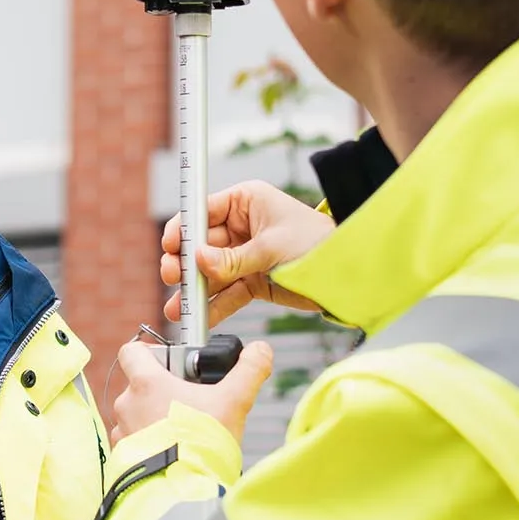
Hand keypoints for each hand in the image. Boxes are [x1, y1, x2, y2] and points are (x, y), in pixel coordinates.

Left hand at [111, 337, 273, 445]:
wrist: (185, 494)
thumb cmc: (204, 446)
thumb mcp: (235, 402)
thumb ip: (249, 370)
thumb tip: (261, 349)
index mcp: (146, 383)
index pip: (132, 351)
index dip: (150, 352)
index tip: (172, 365)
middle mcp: (126, 405)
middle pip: (139, 385)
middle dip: (162, 391)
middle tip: (190, 404)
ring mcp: (121, 432)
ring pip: (135, 414)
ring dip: (153, 418)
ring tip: (182, 433)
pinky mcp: (122, 457)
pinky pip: (132, 441)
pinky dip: (148, 444)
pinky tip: (171, 453)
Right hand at [160, 181, 335, 327]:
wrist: (348, 272)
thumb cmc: (318, 243)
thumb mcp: (272, 248)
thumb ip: (233, 259)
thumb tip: (198, 261)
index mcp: (245, 202)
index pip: (203, 211)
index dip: (183, 229)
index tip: (169, 247)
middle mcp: (241, 226)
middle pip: (201, 245)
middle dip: (185, 264)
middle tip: (172, 278)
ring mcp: (244, 254)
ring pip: (210, 272)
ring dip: (194, 290)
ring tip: (177, 310)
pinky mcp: (252, 279)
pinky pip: (227, 292)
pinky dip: (214, 305)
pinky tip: (198, 317)